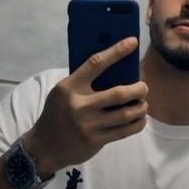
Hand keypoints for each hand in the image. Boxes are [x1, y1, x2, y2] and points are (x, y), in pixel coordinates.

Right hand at [23, 37, 147, 174]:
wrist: (44, 146)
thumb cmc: (57, 113)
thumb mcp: (63, 92)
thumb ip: (83, 82)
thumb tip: (116, 69)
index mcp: (69, 87)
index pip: (95, 63)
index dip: (116, 52)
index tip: (133, 42)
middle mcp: (79, 105)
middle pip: (119, 94)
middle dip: (138, 89)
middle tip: (144, 87)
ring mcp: (88, 125)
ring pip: (125, 114)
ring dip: (140, 108)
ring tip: (143, 104)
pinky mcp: (96, 140)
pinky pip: (124, 131)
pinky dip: (137, 123)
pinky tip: (140, 119)